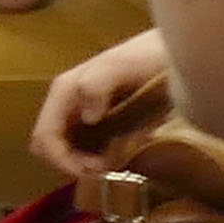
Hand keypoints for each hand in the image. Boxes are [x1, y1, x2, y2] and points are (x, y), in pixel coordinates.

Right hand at [30, 29, 173, 185]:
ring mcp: (82, 110)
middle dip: (71, 164)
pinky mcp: (99, 118)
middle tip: (105, 171)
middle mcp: (68, 102)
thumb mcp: (124, 67)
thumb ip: (98, 84)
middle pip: (48, 145)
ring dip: (82, 164)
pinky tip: (118, 156)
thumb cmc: (150, 56)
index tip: (94, 174)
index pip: (45, 136)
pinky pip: (84, 145)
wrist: (178, 48)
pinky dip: (94, 158)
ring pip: (64, 148)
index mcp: (65, 91)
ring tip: (113, 166)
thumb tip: (87, 117)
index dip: (62, 161)